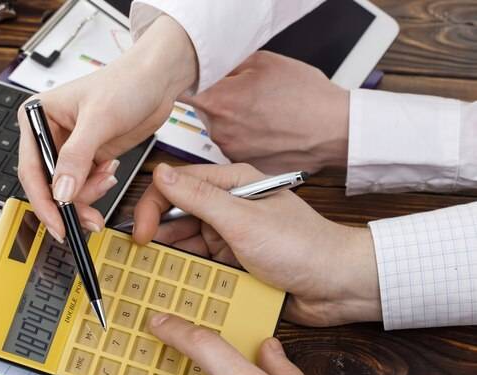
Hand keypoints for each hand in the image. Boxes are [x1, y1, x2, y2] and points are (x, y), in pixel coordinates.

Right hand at [18, 15, 197, 241]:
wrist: (157, 80)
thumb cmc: (126, 83)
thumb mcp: (99, 119)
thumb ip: (76, 157)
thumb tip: (61, 192)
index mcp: (37, 117)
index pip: (31, 169)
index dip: (43, 201)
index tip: (57, 224)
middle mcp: (48, 134)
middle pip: (47, 185)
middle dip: (69, 203)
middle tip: (89, 219)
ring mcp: (68, 148)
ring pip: (67, 190)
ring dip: (88, 194)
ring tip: (107, 179)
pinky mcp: (87, 157)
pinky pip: (84, 186)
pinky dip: (97, 187)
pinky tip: (110, 170)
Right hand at [133, 163, 380, 326]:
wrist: (339, 286)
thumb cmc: (303, 247)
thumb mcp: (243, 219)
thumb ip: (199, 197)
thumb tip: (161, 173)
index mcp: (232, 184)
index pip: (177, 185)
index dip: (153, 207)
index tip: (141, 234)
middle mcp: (229, 207)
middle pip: (178, 216)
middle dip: (157, 234)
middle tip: (141, 257)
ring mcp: (232, 236)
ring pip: (187, 242)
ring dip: (172, 256)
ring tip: (155, 273)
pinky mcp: (236, 262)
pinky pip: (203, 265)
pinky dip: (190, 273)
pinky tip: (179, 284)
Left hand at [184, 51, 349, 174]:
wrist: (334, 130)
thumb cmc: (307, 97)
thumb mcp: (264, 62)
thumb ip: (228, 65)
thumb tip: (211, 68)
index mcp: (219, 102)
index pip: (185, 92)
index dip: (194, 85)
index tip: (202, 82)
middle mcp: (219, 131)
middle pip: (204, 112)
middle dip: (219, 102)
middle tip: (247, 97)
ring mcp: (231, 152)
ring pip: (220, 131)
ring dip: (234, 122)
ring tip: (263, 115)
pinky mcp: (244, 166)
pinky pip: (236, 148)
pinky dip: (246, 140)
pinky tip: (268, 131)